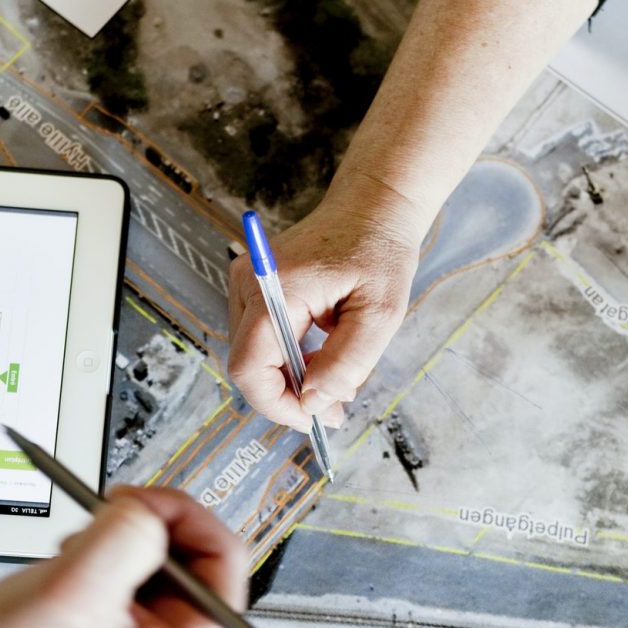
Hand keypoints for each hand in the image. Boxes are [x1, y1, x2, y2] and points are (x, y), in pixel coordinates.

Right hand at [0, 488, 247, 627]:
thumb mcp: (77, 588)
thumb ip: (131, 534)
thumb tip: (150, 509)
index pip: (226, 560)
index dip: (182, 516)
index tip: (139, 501)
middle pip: (198, 555)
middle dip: (146, 531)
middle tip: (104, 520)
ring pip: (164, 556)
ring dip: (119, 542)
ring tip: (77, 559)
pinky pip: (139, 568)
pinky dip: (106, 554)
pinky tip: (74, 571)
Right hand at [228, 192, 421, 431]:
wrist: (372, 208)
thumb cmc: (379, 252)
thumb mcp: (380, 314)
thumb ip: (346, 363)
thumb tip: (313, 403)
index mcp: (276, 289)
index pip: (250, 366)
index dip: (276, 404)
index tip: (313, 419)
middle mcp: (249, 285)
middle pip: (249, 366)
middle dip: (289, 395)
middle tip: (335, 406)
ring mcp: (247, 285)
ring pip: (256, 357)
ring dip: (292, 378)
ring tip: (336, 378)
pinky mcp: (255, 289)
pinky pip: (264, 341)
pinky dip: (291, 359)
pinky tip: (322, 357)